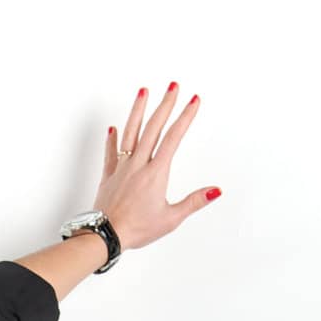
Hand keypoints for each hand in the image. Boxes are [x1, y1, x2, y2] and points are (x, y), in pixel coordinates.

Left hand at [93, 83, 220, 253]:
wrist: (105, 234)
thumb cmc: (137, 229)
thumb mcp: (171, 218)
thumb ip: (194, 201)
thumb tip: (215, 190)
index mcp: (156, 173)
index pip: (174, 138)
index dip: (185, 117)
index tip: (193, 100)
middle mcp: (138, 165)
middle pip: (153, 127)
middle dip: (165, 104)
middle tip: (173, 86)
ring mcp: (122, 168)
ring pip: (130, 133)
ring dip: (138, 110)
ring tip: (143, 91)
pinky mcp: (108, 176)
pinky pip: (111, 153)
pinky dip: (112, 139)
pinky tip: (113, 128)